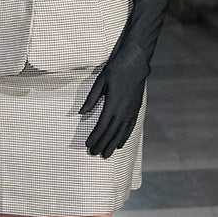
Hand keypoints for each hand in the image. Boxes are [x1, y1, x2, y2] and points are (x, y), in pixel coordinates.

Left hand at [80, 42, 147, 158]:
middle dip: (102, 145)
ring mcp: (131, 111)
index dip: (95, 138)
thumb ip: (91, 99)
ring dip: (113, 145)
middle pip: (111, 133)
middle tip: (94, 154)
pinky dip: (124, 137)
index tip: (88, 146)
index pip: (102, 127)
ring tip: (106, 154)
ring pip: (121, 133)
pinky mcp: (136, 108)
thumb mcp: (100, 82)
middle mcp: (123, 111)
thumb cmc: (116, 69)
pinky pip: (130, 127)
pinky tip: (120, 143)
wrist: (135, 61)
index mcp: (112, 104)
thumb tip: (80, 113)